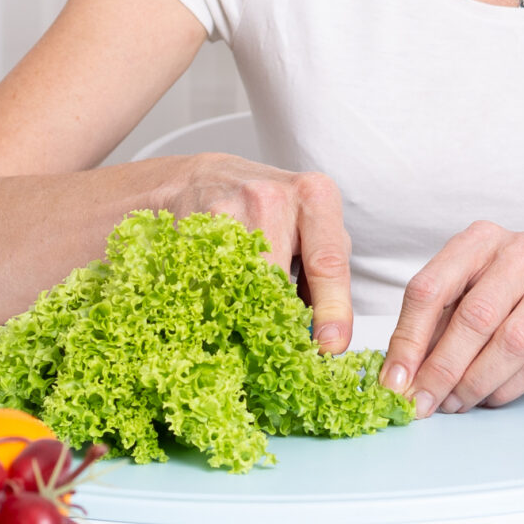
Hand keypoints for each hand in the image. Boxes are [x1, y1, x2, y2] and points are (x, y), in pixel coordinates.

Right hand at [172, 155, 353, 351]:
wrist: (201, 179)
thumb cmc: (265, 208)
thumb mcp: (309, 230)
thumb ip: (322, 277)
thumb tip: (325, 337)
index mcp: (315, 197)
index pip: (328, 262)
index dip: (331, 310)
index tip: (330, 344)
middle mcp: (274, 197)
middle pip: (280, 282)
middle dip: (278, 320)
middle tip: (274, 339)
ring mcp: (229, 209)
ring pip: (241, 288)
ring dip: (243, 312)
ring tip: (242, 308)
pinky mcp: (192, 227)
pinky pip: (209, 284)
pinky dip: (214, 301)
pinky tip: (216, 291)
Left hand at [380, 222, 523, 416]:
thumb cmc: (510, 304)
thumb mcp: (463, 302)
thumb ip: (430, 331)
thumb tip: (398, 378)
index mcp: (479, 240)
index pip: (431, 287)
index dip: (408, 339)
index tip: (395, 380)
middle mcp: (521, 253)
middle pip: (474, 316)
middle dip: (442, 369)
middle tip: (424, 402)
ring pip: (510, 342)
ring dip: (474, 383)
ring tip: (455, 403)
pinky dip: (505, 389)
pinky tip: (489, 397)